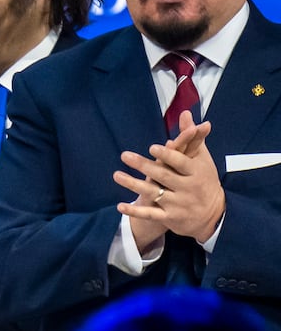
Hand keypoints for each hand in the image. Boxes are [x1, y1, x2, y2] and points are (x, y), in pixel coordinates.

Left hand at [115, 113, 223, 246]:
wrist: (213, 214)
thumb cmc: (204, 179)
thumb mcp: (201, 158)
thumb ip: (191, 136)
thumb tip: (185, 113)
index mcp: (196, 172)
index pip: (181, 162)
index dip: (167, 156)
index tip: (152, 148)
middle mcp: (188, 188)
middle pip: (163, 176)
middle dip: (144, 166)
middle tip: (125, 155)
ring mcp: (178, 204)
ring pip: (153, 193)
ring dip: (133, 185)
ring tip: (116, 175)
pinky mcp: (169, 217)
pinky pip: (150, 214)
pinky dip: (135, 211)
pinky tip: (120, 205)